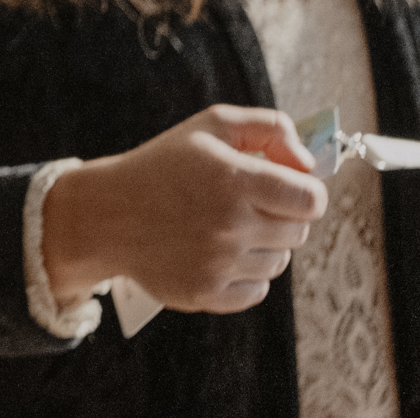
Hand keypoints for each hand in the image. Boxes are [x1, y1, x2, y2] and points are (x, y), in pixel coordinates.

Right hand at [43, 104, 328, 312]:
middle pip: (298, 232)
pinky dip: (244, 274)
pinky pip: (257, 290)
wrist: (108, 213)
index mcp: (234, 179)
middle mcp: (230, 225)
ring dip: (262, 246)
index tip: (287, 189)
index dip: (305, 193)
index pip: (311, 200)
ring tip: (225, 228)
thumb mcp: (210, 126)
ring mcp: (219, 263)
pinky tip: (216, 253)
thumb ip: (269, 127)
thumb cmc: (163, 165)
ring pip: (279, 263)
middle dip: (281, 216)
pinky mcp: (207, 293)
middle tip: (246, 204)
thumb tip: (308, 163)